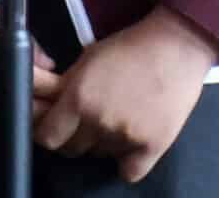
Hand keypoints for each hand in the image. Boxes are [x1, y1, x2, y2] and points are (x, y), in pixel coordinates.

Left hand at [35, 6, 218, 181]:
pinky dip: (127, 161)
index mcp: (78, 98)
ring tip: (118, 117)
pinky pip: (128, 172)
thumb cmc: (129, 48)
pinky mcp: (152, 145)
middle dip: (76, 136)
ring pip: (100, 156)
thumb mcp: (87, 60)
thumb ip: (65, 87)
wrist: (175, 46)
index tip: (54, 126)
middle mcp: (98, 121)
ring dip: (103, 143)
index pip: (47, 137)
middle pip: (72, 149)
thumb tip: (43, 108)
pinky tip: (130, 142)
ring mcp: (126, 136)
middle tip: (89, 119)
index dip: (48, 132)